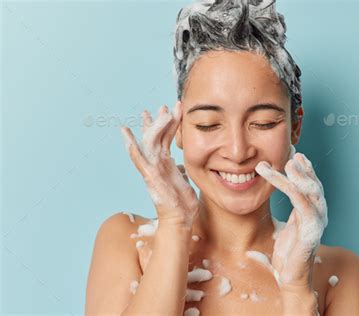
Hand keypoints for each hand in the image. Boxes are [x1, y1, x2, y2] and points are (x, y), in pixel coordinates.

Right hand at [121, 101, 198, 227]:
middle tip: (161, 105)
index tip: (170, 109)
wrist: (180, 220)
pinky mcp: (150, 177)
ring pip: (149, 142)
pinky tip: (126, 136)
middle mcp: (157, 164)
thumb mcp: (184, 181)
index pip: (164, 139)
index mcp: (165, 163)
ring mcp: (152, 169)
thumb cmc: (182, 204)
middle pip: (155, 136)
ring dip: (154, 126)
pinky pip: (139, 160)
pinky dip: (132, 147)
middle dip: (157, 120)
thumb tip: (181, 167)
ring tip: (159, 112)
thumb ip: (180, 171)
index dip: (167, 124)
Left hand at [255, 152, 327, 291]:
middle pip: (314, 185)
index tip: (295, 155)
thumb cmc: (286, 256)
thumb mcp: (283, 230)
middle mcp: (318, 215)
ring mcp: (317, 222)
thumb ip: (283, 217)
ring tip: (289, 161)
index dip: (305, 170)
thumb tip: (271, 207)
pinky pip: (302, 203)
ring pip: (309, 191)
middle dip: (304, 168)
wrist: (291, 279)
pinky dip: (293, 188)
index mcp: (311, 214)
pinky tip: (285, 178)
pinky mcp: (311, 229)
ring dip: (299, 175)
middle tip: (293, 153)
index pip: (310, 187)